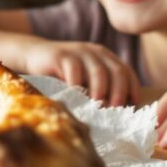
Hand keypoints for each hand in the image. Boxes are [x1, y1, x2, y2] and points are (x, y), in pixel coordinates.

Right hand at [17, 41, 137, 106]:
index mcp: (105, 57)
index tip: (132, 106)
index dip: (132, 88)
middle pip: (116, 71)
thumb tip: (115, 114)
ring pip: (98, 70)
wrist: (34, 56)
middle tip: (115, 110)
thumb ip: (98, 89)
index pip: (126, 71)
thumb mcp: (84, 80)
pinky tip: (76, 98)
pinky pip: (74, 69)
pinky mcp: (61, 55)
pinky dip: (77, 85)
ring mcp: (79, 51)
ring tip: (97, 106)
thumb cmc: (62, 74)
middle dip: (119, 92)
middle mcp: (95, 52)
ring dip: (101, 90)